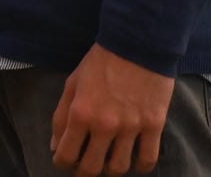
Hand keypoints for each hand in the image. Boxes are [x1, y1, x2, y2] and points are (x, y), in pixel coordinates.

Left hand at [51, 44, 172, 173]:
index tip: (64, 161)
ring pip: (119, 168)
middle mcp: (104, 125)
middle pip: (92, 168)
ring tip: (108, 159)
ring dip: (111, 168)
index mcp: (80, 113)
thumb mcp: (72, 84)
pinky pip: (147, 160)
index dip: (62, 163)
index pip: (66, 155)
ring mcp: (131, 128)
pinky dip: (140, 166)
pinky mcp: (154, 126)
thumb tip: (56, 146)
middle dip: (85, 170)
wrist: (136, 45)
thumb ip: (61, 116)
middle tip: (85, 165)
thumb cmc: (100, 62)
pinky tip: (134, 160)